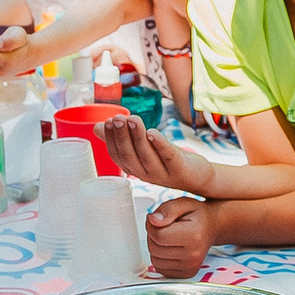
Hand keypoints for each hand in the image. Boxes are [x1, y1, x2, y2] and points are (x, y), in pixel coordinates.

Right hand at [98, 111, 212, 193]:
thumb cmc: (167, 160)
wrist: (197, 176)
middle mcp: (145, 173)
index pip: (117, 155)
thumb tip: (98, 126)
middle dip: (121, 136)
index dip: (111, 139)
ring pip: (146, 155)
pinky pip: (167, 156)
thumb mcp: (143, 148)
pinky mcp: (179, 169)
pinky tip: (152, 132)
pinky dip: (159, 144)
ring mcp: (162, 173)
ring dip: (137, 137)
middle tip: (116, 118)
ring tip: (132, 119)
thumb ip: (122, 139)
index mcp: (134, 168)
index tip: (107, 121)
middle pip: (129, 156)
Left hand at [144, 197, 217, 277]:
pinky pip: (160, 268)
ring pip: (155, 260)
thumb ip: (167, 210)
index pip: (158, 235)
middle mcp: (194, 255)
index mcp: (194, 235)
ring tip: (169, 238)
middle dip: (154, 236)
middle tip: (165, 228)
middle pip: (155, 249)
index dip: (152, 225)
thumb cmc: (197, 216)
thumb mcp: (183, 204)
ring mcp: (191, 267)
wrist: (212, 227)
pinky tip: (170, 249)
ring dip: (156, 248)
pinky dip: (160, 258)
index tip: (158, 220)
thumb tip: (152, 220)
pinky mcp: (186, 273)